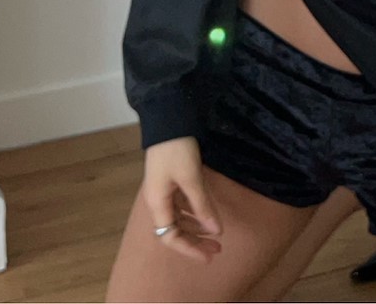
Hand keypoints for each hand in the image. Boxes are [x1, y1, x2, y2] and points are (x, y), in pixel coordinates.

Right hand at [143, 136, 222, 262]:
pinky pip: (181, 204)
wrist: (168, 119)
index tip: (209, 257)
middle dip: (195, 241)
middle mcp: (158, 200)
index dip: (189, 250)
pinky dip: (194, 212)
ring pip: (179, 218)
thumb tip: (216, 231)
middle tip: (218, 249)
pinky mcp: (170, 178)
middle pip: (175, 230)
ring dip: (196, 227)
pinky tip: (206, 214)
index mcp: (157, 203)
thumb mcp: (191, 178)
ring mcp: (164, 189)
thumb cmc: (177, 150)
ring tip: (215, 234)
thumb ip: (202, 206)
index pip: (170, 238)